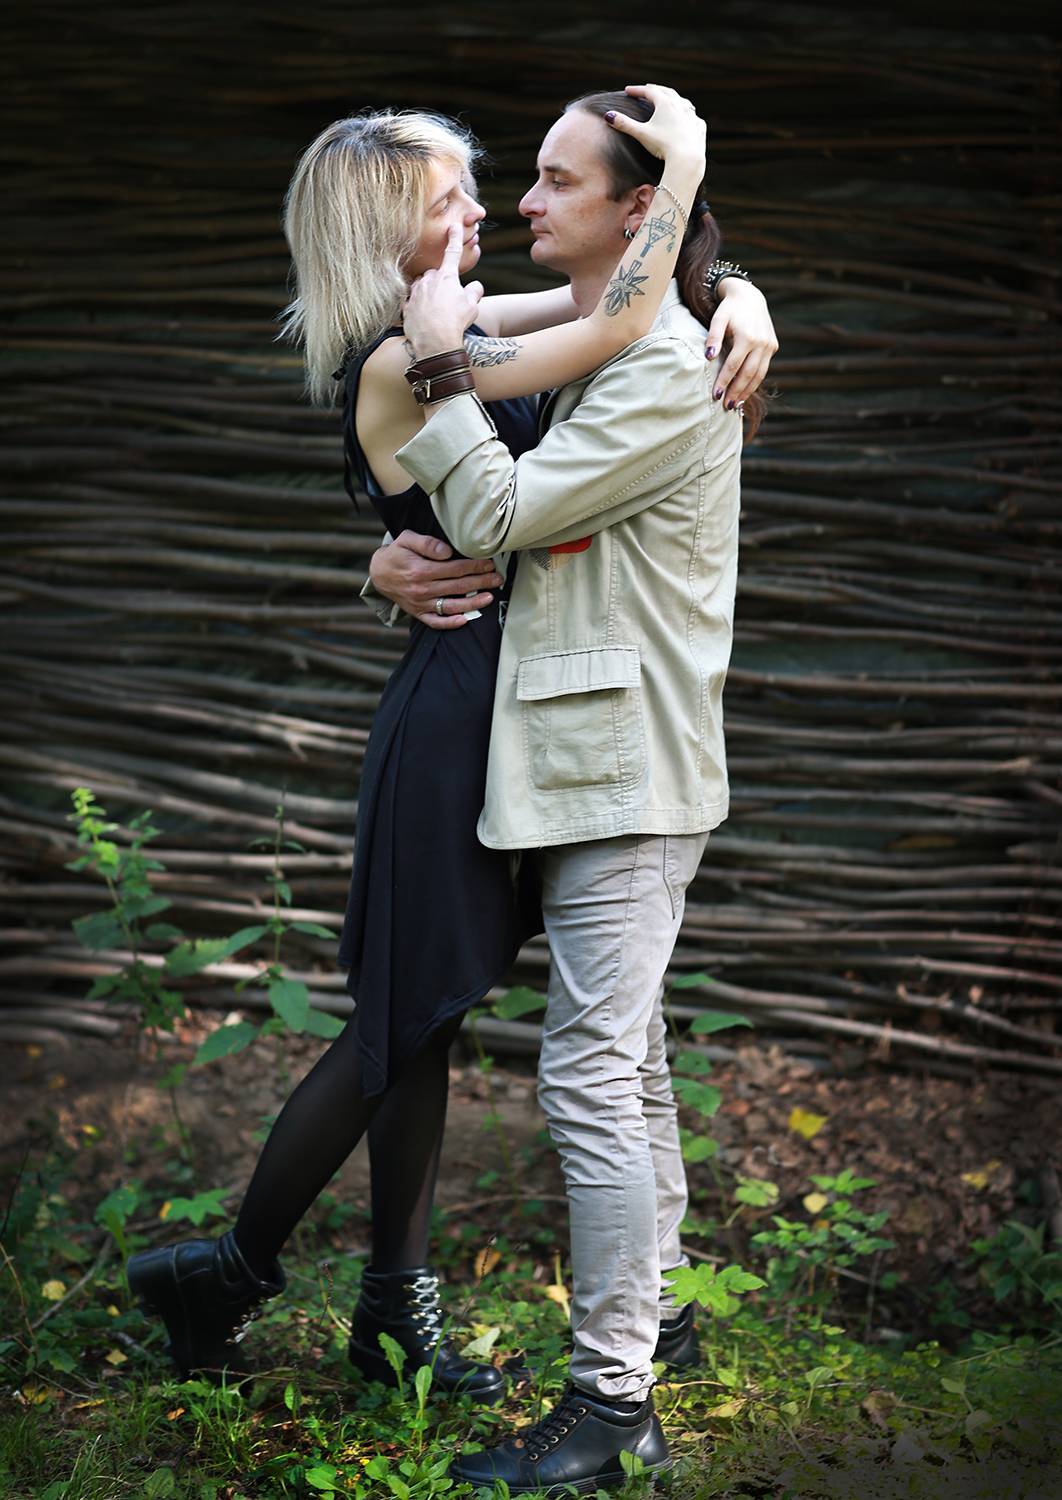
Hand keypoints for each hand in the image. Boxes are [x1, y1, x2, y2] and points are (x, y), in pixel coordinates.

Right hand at [369, 529, 503, 630]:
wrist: (378, 573)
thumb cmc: (396, 554)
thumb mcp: (406, 539)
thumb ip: (427, 543)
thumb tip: (447, 551)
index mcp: (420, 570)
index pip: (454, 569)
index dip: (474, 566)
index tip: (489, 563)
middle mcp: (421, 589)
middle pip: (457, 587)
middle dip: (480, 582)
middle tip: (497, 579)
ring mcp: (420, 603)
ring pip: (451, 606)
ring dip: (472, 603)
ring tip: (489, 598)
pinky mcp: (418, 613)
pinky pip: (435, 622)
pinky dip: (450, 623)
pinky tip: (465, 620)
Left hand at [402, 224, 484, 358]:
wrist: (435, 343)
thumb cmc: (456, 323)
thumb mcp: (472, 307)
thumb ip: (474, 292)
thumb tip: (475, 286)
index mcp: (447, 276)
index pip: (453, 252)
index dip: (455, 238)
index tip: (454, 226)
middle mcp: (429, 280)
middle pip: (435, 275)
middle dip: (442, 285)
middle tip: (449, 303)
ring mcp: (415, 292)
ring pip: (422, 287)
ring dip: (429, 295)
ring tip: (437, 314)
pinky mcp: (406, 306)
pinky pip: (413, 304)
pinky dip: (418, 310)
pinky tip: (425, 321)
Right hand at [606, 84, 705, 177]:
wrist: (686, 158)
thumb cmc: (663, 145)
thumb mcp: (641, 134)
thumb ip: (625, 124)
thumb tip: (608, 116)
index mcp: (665, 103)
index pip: (649, 91)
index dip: (637, 90)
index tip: (628, 91)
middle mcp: (680, 105)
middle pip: (666, 92)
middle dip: (655, 90)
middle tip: (647, 89)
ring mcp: (691, 116)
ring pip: (683, 102)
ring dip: (674, 98)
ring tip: (669, 98)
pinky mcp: (699, 127)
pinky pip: (693, 117)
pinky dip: (687, 114)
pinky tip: (688, 117)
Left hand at [705, 281, 778, 406]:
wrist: (750, 297)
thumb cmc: (729, 309)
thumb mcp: (718, 318)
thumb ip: (713, 337)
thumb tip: (709, 357)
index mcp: (748, 336)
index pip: (734, 365)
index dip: (724, 381)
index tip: (715, 395)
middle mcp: (762, 342)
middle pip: (748, 373)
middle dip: (737, 391)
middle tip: (726, 406)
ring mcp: (770, 345)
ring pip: (759, 374)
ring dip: (748, 390)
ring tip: (736, 403)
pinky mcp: (773, 346)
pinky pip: (763, 368)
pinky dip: (754, 382)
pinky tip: (745, 391)